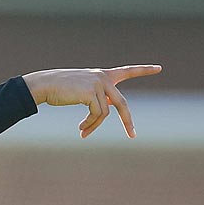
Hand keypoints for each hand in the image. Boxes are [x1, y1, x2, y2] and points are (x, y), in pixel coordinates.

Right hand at [21, 65, 161, 138]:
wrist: (44, 85)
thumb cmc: (61, 89)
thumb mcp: (83, 91)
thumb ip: (99, 97)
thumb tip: (108, 111)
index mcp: (103, 75)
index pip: (127, 71)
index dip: (144, 70)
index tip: (159, 68)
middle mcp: (103, 77)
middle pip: (122, 104)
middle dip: (127, 121)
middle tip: (133, 136)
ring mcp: (98, 84)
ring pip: (106, 113)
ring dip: (94, 126)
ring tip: (83, 132)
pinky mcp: (91, 93)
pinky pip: (97, 115)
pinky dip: (90, 125)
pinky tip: (81, 129)